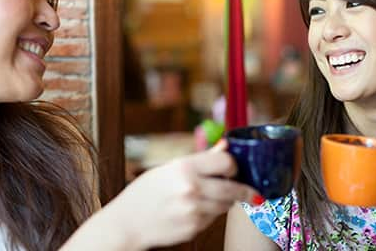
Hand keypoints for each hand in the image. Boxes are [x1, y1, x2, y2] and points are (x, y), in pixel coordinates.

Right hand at [108, 140, 258, 249]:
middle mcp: (191, 188)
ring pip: (225, 206)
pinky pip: (213, 219)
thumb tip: (226, 146)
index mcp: (184, 168)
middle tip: (248, 190)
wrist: (127, 222)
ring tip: (205, 198)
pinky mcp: (194, 229)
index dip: (233, 166)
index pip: (226, 162)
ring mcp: (193, 211)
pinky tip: (193, 210)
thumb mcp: (170, 168)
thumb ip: (202, 159)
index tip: (233, 170)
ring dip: (223, 202)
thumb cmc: (146, 192)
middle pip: (233, 188)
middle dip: (243, 190)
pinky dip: (209, 214)